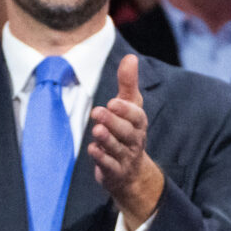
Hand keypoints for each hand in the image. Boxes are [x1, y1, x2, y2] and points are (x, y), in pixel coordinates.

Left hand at [88, 54, 163, 230]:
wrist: (130, 173)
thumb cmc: (127, 132)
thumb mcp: (129, 107)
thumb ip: (128, 84)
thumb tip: (131, 57)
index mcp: (138, 124)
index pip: (136, 116)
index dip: (126, 110)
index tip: (113, 101)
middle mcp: (134, 141)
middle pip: (127, 132)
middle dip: (113, 122)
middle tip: (97, 111)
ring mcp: (125, 158)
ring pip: (117, 149)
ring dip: (107, 139)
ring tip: (96, 129)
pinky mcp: (114, 172)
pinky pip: (109, 166)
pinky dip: (101, 158)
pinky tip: (91, 149)